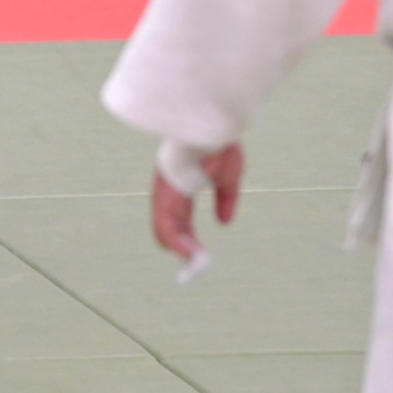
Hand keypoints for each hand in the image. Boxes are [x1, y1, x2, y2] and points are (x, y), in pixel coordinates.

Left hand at [151, 144, 243, 262]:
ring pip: (164, 233)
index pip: (180, 222)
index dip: (190, 241)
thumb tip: (224, 223)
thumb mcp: (228, 176)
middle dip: (185, 251)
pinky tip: (192, 256)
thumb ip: (225, 199)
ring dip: (182, 252)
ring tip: (198, 265)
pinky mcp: (164, 196)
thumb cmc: (219, 144)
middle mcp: (169, 193)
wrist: (212, 126)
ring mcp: (164, 194)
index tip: (202, 257)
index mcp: (181, 187)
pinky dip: (177, 246)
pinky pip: (165, 229)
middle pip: (170, 231)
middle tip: (199, 266)